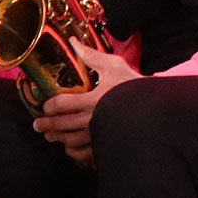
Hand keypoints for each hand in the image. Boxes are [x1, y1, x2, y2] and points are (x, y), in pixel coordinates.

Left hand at [31, 41, 140, 164]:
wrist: (159, 108)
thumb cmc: (135, 86)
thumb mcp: (114, 66)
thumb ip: (91, 57)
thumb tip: (73, 43)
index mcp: (92, 100)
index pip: (60, 104)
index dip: (48, 106)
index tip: (45, 106)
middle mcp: (92, 120)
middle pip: (60, 125)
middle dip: (46, 125)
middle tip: (38, 125)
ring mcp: (99, 135)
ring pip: (70, 141)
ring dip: (58, 139)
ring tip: (50, 136)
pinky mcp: (106, 145)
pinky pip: (85, 154)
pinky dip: (75, 152)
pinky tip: (71, 148)